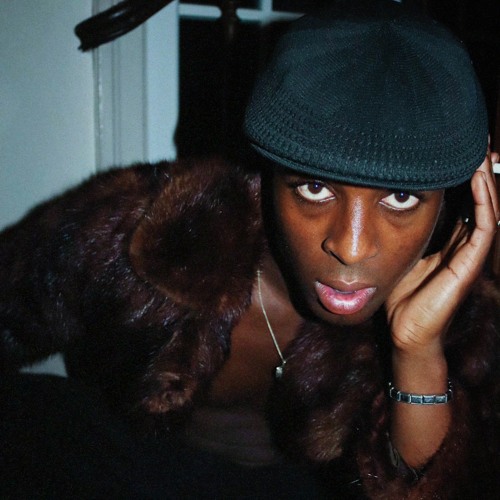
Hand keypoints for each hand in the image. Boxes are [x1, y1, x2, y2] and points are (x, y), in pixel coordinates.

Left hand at [386, 151, 498, 356]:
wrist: (405, 331)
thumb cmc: (403, 296)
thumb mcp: (404, 254)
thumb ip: (408, 234)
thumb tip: (394, 207)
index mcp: (451, 242)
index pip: (465, 202)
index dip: (465, 177)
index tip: (457, 149)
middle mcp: (465, 245)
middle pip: (481, 200)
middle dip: (481, 170)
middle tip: (477, 139)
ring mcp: (471, 255)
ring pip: (489, 208)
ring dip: (486, 179)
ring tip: (481, 150)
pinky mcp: (470, 265)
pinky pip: (485, 227)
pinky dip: (484, 201)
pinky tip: (477, 178)